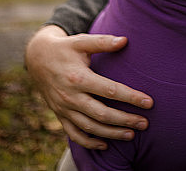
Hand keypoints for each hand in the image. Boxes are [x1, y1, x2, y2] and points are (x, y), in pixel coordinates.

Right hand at [24, 25, 153, 149]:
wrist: (37, 59)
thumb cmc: (65, 49)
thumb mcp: (82, 41)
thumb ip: (103, 42)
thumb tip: (125, 40)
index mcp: (78, 78)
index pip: (109, 90)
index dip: (130, 97)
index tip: (149, 102)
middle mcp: (70, 96)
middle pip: (101, 114)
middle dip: (125, 120)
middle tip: (145, 123)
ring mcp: (64, 108)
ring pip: (90, 127)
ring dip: (111, 133)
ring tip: (131, 134)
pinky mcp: (60, 115)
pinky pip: (74, 133)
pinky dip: (89, 142)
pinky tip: (105, 145)